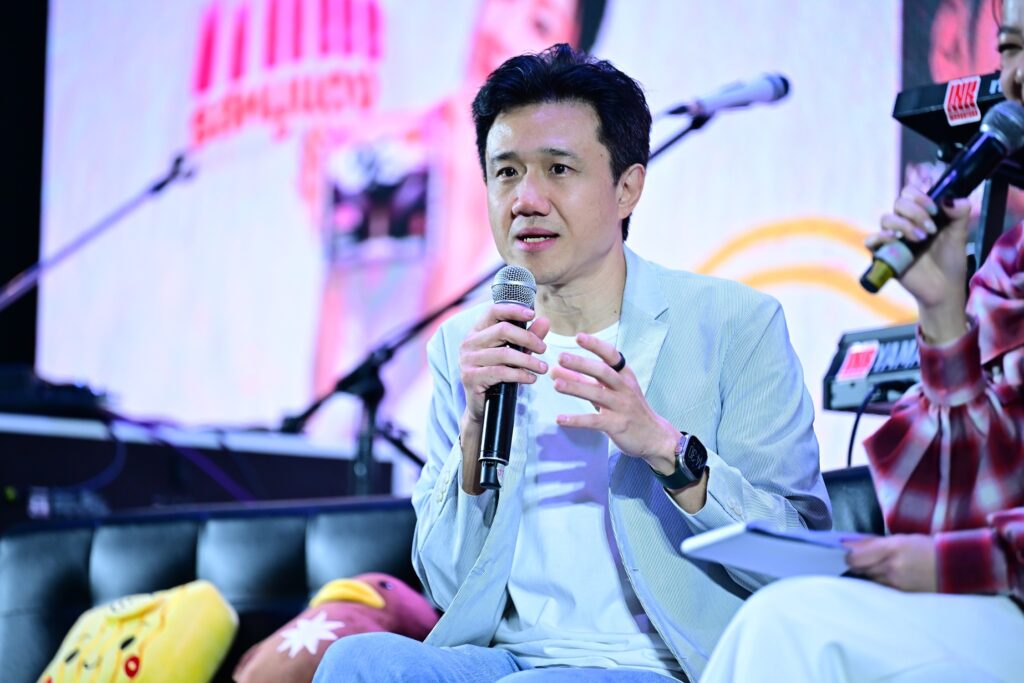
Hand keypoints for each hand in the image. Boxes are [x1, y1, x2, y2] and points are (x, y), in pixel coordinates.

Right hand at [458, 303, 549, 426]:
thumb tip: (545, 321)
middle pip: (502, 330)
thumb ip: (528, 337)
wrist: (482, 407)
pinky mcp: (470, 377)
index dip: (513, 310)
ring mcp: (467, 360)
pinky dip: (520, 375)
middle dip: (528, 338)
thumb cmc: (498, 376)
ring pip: (504, 353)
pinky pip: (500, 372)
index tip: (533, 314)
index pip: (493, 311)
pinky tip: (531, 378)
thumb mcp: (515, 354)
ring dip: (528, 361)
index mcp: (476, 332)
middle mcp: (469, 343)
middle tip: (543, 349)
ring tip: (543, 368)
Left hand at [550, 332, 677, 464]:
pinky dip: (576, 420)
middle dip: (582, 364)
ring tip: (556, 384)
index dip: (596, 345)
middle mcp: (624, 388)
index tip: (579, 337)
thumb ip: (584, 380)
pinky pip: (594, 421)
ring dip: (576, 388)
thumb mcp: (609, 390)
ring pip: (597, 394)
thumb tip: (557, 370)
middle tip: (561, 358)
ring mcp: (622, 407)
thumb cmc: (627, 409)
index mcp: (624, 375)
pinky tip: (560, 419)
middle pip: (603, 372)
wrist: (653, 436)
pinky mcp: (617, 425)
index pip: (611, 355)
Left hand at [844, 534, 937, 592]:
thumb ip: (874, 542)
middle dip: (855, 563)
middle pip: (859, 568)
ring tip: (874, 565)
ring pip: (869, 578)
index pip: (856, 556)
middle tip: (857, 558)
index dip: (848, 554)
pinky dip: (878, 580)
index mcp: (892, 548)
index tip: (846, 551)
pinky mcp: (901, 593)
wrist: (956, 568)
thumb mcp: (901, 538)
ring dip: (866, 572)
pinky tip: (884, 575)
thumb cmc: (927, 548)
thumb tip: (849, 544)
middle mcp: (892, 566)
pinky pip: (880, 587)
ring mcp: (897, 582)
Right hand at [868, 187, 970, 342]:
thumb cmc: (950, 261)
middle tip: (931, 229)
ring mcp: (892, 238)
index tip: (935, 210)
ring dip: (904, 225)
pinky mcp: (883, 254)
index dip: (920, 195)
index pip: (909, 192)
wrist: (944, 288)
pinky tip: (896, 242)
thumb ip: (959, 213)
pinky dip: (881, 237)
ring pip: (886, 218)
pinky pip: (871, 240)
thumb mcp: (959, 234)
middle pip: (898, 202)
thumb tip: (950, 199)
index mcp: (921, 214)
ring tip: (921, 239)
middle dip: (916, 212)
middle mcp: (904, 223)